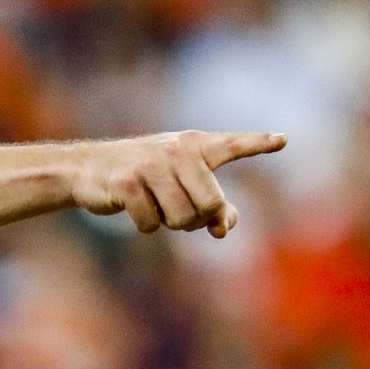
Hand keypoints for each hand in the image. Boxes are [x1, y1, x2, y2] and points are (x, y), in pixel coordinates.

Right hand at [69, 130, 286, 237]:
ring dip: (168, 223)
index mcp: (194, 146)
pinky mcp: (127, 183)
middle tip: (178, 211)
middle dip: (197, 219)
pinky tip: (132, 207)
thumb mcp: (178, 185)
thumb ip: (210, 204)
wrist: (86, 170)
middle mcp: (177, 150)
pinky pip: (150, 223)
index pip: (232, 144)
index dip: (258, 143)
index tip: (283, 140)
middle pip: (210, 205)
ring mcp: (151, 165)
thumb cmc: (141, 178)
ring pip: (181, 218)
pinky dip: (144, 225)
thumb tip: (224, 228)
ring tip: (155, 205)